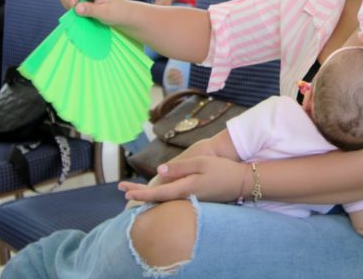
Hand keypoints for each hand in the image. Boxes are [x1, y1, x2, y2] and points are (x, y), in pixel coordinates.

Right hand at [58, 0, 127, 25]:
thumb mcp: (104, 13)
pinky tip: (83, 8)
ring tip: (84, 11)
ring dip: (71, 5)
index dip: (71, 2)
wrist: (122, 10)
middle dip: (71, 5)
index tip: (77, 13)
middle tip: (82, 14)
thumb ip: (90, 10)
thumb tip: (76, 8)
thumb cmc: (116, 12)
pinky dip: (73, 4)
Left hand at [119, 156, 245, 202]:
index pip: (158, 193)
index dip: (140, 193)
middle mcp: (185, 197)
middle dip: (139, 194)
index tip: (125, 192)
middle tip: (121, 190)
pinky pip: (173, 199)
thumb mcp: (200, 163)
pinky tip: (155, 194)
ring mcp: (191, 200)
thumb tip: (159, 170)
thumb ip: (179, 167)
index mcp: (185, 188)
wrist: (242, 183)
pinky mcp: (195, 199)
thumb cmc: (222, 170)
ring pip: (164, 199)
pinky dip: (160, 196)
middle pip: (157, 198)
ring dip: (148, 195)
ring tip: (132, 192)